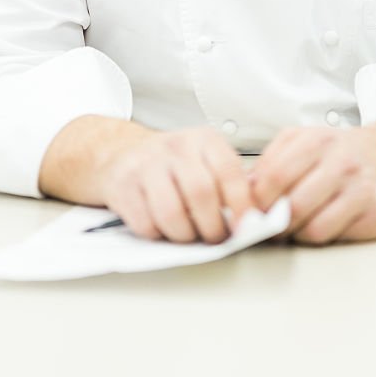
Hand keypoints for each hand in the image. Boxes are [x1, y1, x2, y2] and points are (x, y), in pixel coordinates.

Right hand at [96, 126, 253, 243]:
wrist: (122, 154)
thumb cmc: (172, 164)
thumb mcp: (203, 159)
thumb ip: (227, 181)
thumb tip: (253, 216)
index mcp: (203, 140)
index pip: (229, 171)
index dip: (241, 203)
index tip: (245, 226)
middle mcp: (176, 147)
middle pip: (201, 193)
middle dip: (212, 226)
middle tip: (215, 237)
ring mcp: (147, 164)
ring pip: (172, 212)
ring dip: (184, 234)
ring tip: (188, 235)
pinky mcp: (123, 186)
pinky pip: (146, 223)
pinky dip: (158, 234)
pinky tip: (162, 228)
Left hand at [250, 126, 375, 244]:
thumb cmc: (337, 151)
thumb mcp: (300, 141)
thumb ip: (270, 161)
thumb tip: (245, 190)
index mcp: (318, 141)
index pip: (275, 177)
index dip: (257, 200)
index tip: (251, 210)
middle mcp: (343, 163)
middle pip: (293, 207)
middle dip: (274, 223)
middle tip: (269, 225)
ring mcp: (363, 189)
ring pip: (314, 229)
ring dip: (297, 233)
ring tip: (295, 225)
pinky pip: (337, 238)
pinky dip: (322, 236)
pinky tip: (321, 223)